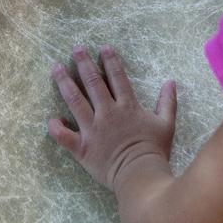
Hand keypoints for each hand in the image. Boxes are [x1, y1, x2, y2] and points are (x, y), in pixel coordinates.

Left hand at [48, 45, 176, 191]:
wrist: (140, 175)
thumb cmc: (154, 151)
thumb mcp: (167, 124)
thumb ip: (167, 102)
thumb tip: (171, 82)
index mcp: (126, 106)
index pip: (117, 77)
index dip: (110, 61)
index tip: (103, 48)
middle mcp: (107, 113)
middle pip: (93, 82)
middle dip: (84, 63)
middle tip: (76, 49)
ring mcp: (92, 129)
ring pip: (75, 100)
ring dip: (65, 82)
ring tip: (57, 68)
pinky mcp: (82, 147)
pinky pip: (63, 135)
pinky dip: (55, 127)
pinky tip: (51, 118)